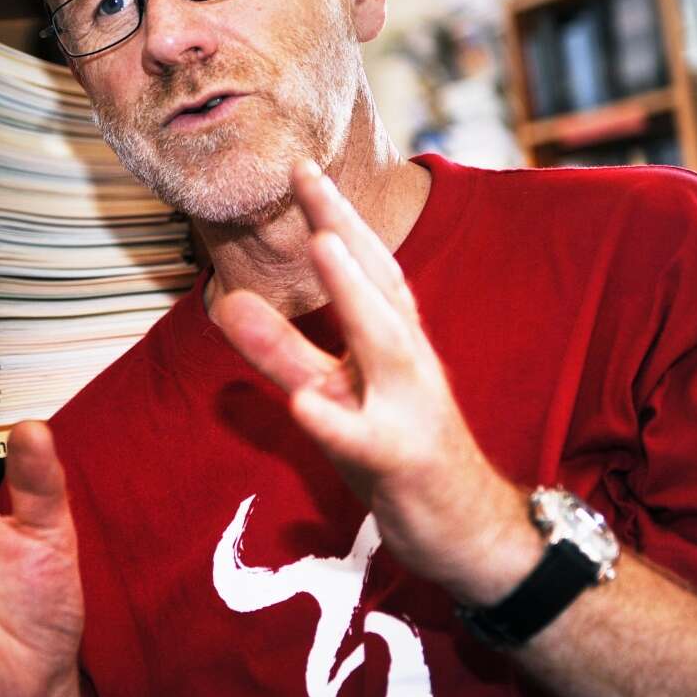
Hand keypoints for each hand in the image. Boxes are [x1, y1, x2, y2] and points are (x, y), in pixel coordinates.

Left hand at [211, 161, 537, 604]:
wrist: (470, 532)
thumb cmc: (398, 453)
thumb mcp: (336, 396)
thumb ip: (284, 352)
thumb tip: (227, 302)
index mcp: (393, 340)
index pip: (366, 265)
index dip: (335, 213)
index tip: (298, 165)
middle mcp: (407, 363)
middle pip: (379, 283)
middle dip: (344, 225)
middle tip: (304, 174)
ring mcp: (409, 410)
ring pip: (383, 347)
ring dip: (354, 293)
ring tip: (320, 245)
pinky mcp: (401, 464)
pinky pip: (366, 441)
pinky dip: (337, 420)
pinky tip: (304, 405)